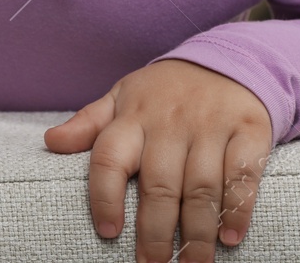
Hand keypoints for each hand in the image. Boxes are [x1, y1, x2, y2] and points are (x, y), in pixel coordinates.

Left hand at [44, 59, 272, 262]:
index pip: (109, 157)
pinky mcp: (248, 129)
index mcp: (133, 116)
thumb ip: (88, 123)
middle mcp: (170, 121)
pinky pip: (243, 174)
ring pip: (202, 186)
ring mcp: (211, 125)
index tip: (108, 233)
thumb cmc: (164, 92)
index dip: (104, 197)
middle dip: (155, 231)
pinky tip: (229, 237)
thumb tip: (51, 142)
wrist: (226, 61)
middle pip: (159, 184)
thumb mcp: (122, 97)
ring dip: (197, 231)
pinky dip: (238, 208)